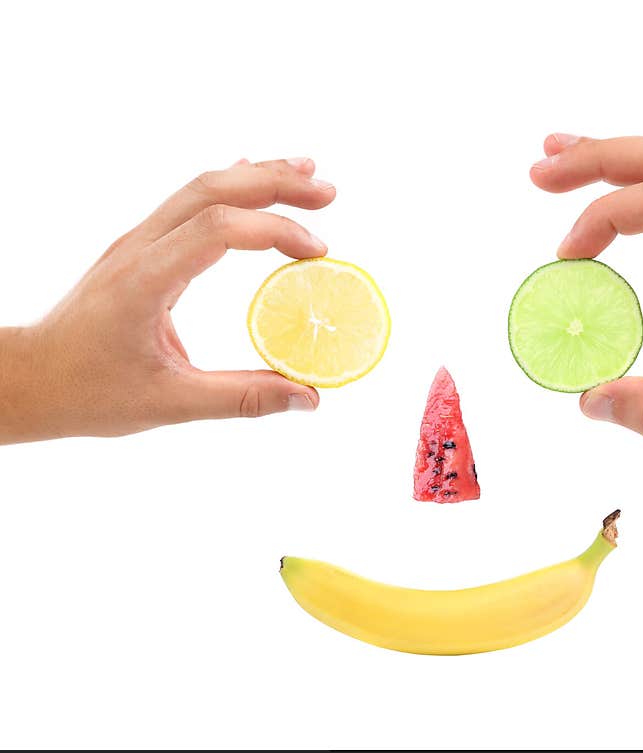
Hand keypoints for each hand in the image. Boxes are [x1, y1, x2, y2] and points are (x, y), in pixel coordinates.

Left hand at [0, 158, 334, 444]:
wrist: (31, 379)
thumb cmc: (87, 392)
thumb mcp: (169, 404)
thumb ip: (243, 398)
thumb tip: (307, 398)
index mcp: (144, 280)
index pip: (218, 229)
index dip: (275, 230)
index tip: (318, 253)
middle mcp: (139, 248)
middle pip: (212, 190)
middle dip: (275, 184)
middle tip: (328, 193)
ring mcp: (136, 243)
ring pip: (200, 188)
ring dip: (255, 177)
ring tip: (305, 176)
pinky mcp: (140, 250)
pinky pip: (187, 204)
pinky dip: (228, 189)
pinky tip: (249, 178)